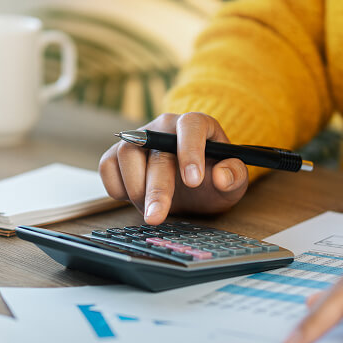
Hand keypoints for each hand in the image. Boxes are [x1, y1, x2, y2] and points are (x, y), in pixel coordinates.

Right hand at [99, 112, 248, 224]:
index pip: (191, 126)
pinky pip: (108, 166)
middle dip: (157, 188)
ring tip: (152, 209)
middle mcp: (164, 127)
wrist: (191, 188)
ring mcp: (139, 138)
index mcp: (196, 125)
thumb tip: (222, 176)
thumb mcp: (233, 183)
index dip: (191, 151)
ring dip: (135, 188)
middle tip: (157, 217)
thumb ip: (234, 177)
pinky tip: (135, 198)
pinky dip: (117, 187)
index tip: (194, 181)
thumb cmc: (212, 180)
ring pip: (126, 153)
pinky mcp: (118, 153)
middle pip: (155, 150)